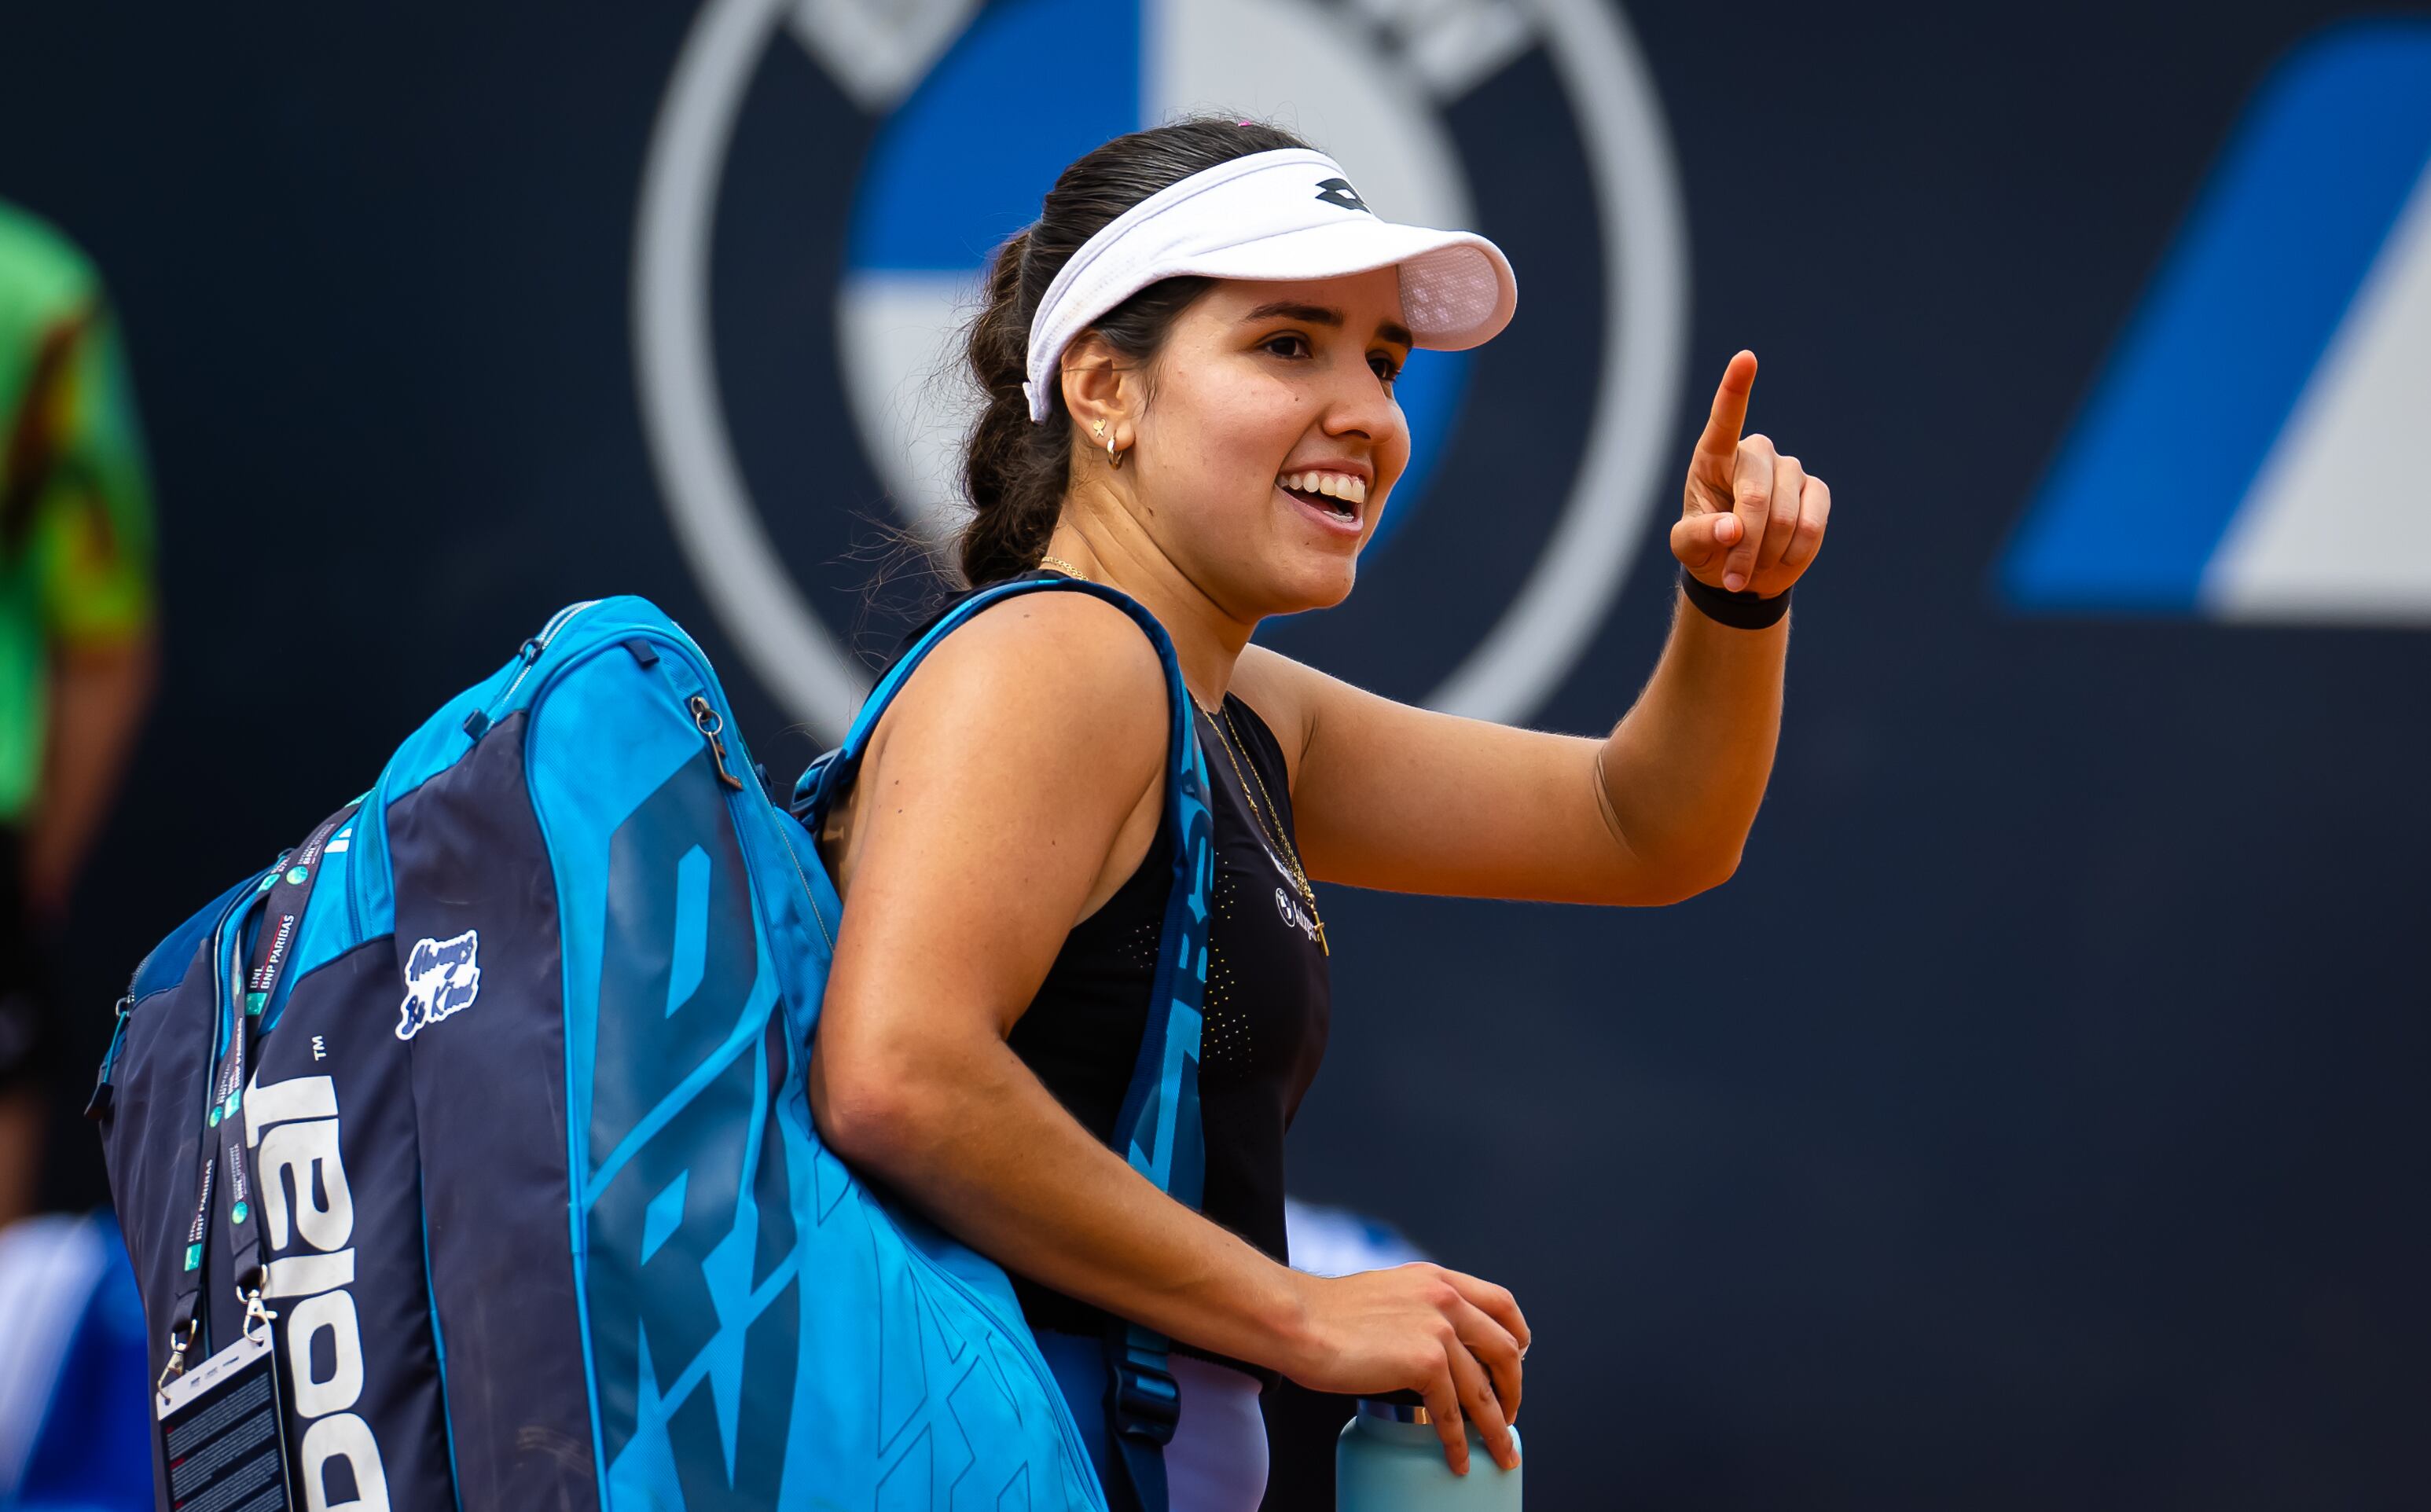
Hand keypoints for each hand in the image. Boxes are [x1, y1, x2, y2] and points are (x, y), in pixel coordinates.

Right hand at [1281, 1263, 1527, 1474]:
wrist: (1297, 1320)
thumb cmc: (1325, 1314)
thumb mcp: (1386, 1293)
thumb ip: (1415, 1307)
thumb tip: (1429, 1341)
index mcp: (1436, 1279)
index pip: (1500, 1303)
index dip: (1517, 1337)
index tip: (1516, 1361)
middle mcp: (1444, 1298)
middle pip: (1505, 1348)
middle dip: (1513, 1388)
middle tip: (1510, 1414)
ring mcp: (1438, 1328)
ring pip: (1484, 1389)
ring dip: (1497, 1427)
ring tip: (1501, 1453)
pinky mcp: (1424, 1360)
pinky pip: (1453, 1411)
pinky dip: (1459, 1441)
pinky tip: (1457, 1458)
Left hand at [1671, 351, 1830, 598]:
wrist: (1741, 571)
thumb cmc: (1707, 548)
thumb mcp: (1687, 548)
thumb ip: (1699, 536)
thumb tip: (1732, 529)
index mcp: (1714, 456)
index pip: (1725, 419)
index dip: (1736, 389)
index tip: (1746, 358)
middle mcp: (1754, 454)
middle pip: (1756, 494)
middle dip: (1746, 543)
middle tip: (1732, 577)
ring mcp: (1789, 469)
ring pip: (1786, 515)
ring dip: (1766, 554)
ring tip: (1749, 571)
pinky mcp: (1816, 492)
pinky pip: (1812, 524)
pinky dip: (1794, 553)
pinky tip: (1779, 561)